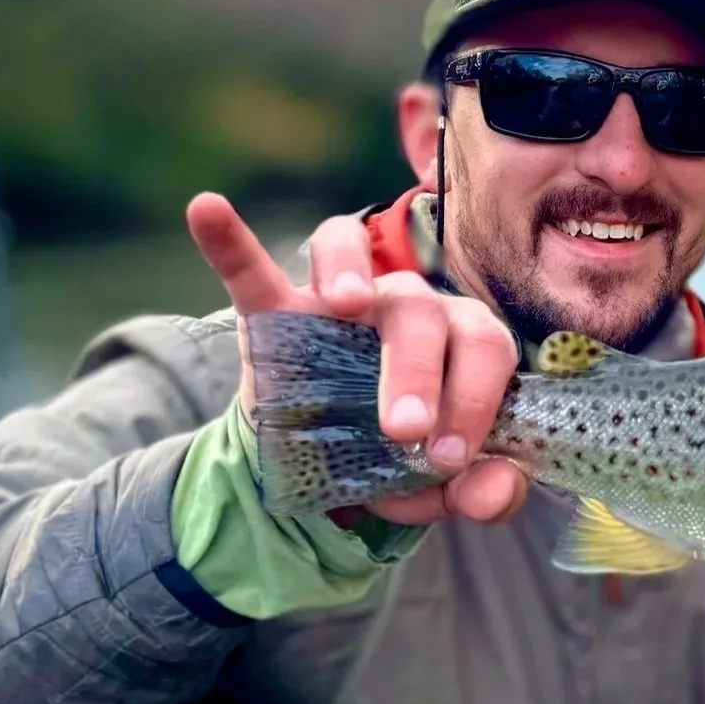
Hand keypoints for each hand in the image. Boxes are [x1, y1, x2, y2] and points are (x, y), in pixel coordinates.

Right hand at [185, 192, 527, 525]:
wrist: (325, 473)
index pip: (486, 345)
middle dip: (417, 371)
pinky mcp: (274, 312)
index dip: (476, 397)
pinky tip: (208, 210)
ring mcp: (339, 300)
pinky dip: (230, 243)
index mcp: (463, 340)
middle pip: (423, 309)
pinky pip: (252, 271)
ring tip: (345, 304)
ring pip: (352, 250)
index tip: (449, 457)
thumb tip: (497, 493)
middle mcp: (410, 305)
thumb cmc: (400, 463)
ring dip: (348, 270)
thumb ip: (481, 491)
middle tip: (403, 430)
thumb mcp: (441, 490)